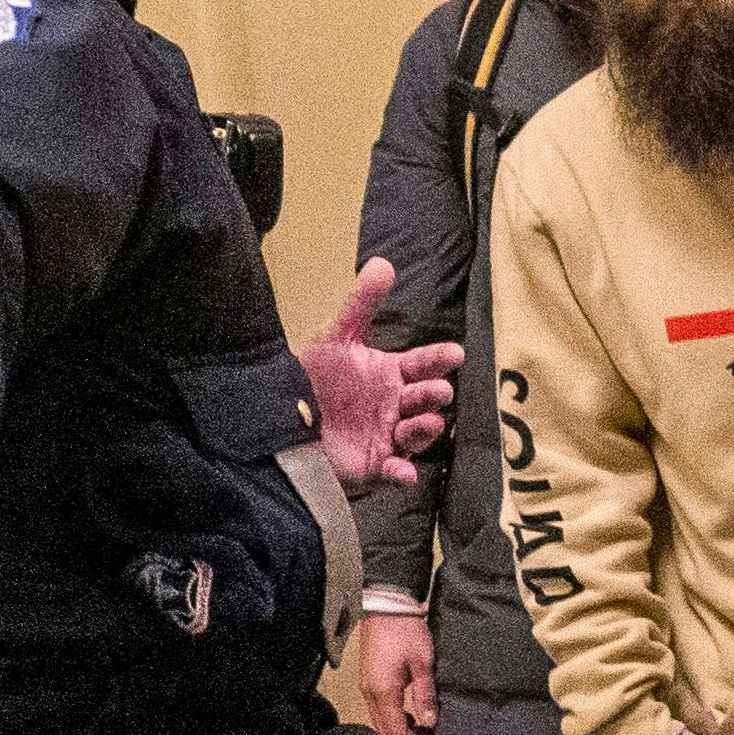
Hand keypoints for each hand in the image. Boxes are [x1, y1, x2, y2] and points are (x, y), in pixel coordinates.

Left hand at [300, 258, 461, 494]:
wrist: (278, 418)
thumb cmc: (311, 375)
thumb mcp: (335, 336)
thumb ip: (361, 302)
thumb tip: (382, 260)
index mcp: (391, 373)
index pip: (425, 363)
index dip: (440, 358)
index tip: (454, 353)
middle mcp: (396, 404)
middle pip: (429, 398)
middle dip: (435, 394)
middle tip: (432, 390)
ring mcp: (389, 435)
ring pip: (421, 434)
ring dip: (426, 429)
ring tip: (417, 423)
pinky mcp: (375, 465)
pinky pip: (398, 472)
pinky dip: (404, 474)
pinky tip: (403, 471)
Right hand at [355, 614, 437, 734]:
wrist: (387, 605)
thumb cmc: (406, 631)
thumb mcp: (422, 663)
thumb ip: (425, 694)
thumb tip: (429, 722)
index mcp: (383, 692)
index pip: (396, 733)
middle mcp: (371, 694)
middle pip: (387, 732)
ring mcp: (368, 688)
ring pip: (382, 722)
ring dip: (403, 732)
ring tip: (426, 732)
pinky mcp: (370, 680)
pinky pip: (381, 710)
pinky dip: (397, 718)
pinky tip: (413, 715)